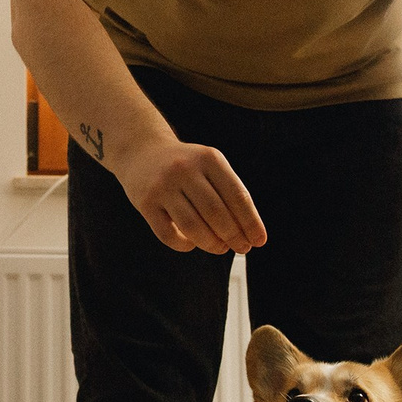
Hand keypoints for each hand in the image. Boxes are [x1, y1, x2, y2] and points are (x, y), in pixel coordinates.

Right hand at [115, 138, 266, 253]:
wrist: (142, 152)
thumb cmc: (186, 167)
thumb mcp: (210, 167)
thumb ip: (228, 194)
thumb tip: (248, 233)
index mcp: (209, 158)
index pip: (237, 195)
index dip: (250, 222)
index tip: (259, 241)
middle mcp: (184, 169)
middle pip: (216, 212)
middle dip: (233, 236)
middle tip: (242, 249)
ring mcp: (162, 185)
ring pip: (192, 226)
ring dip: (211, 243)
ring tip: (220, 248)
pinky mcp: (144, 202)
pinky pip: (167, 234)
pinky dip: (184, 245)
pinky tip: (192, 244)